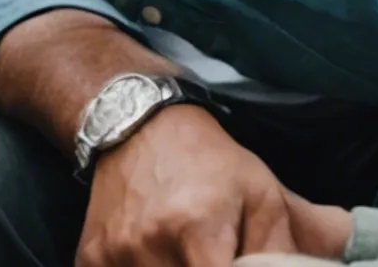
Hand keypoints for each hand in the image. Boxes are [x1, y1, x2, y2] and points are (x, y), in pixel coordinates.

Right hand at [78, 106, 352, 266]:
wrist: (138, 125)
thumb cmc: (210, 163)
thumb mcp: (262, 195)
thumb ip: (288, 248)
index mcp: (196, 230)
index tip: (235, 264)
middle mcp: (148, 246)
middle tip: (213, 255)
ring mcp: (114, 255)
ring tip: (188, 253)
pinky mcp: (90, 258)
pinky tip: (157, 258)